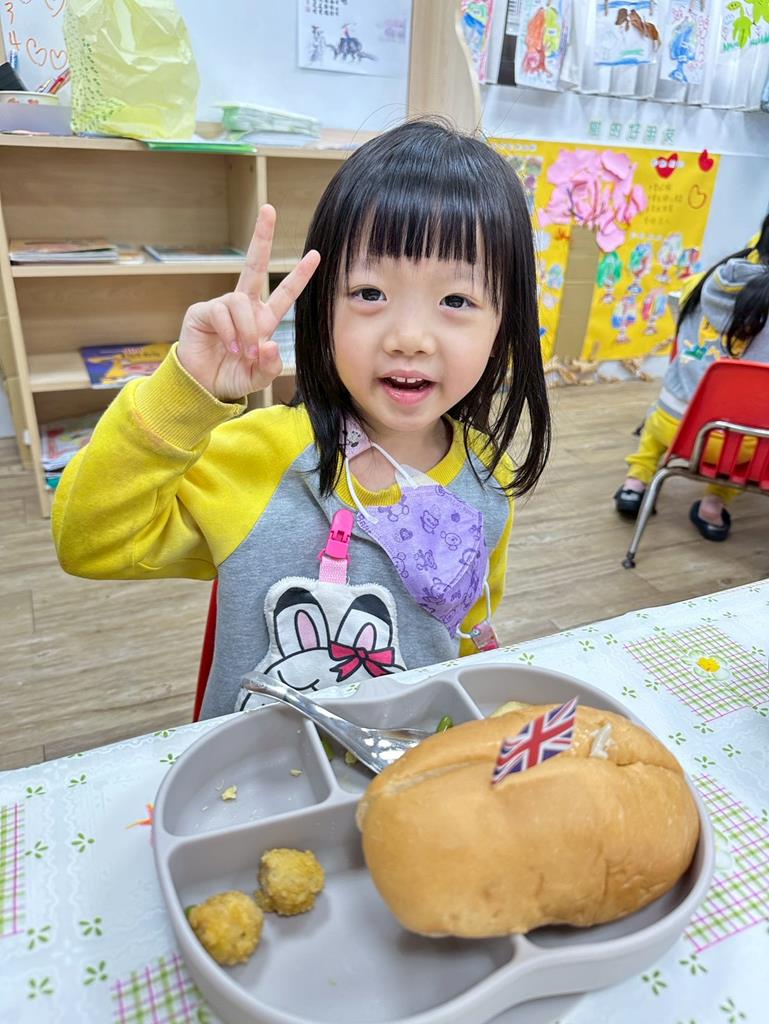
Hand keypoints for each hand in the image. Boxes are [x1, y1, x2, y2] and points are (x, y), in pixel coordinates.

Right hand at [177, 205, 319, 399]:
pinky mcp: (202, 312)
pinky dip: (229, 332)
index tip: (315, 255)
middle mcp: (243, 308)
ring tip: (242, 351)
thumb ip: (269, 365)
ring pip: (241, 302)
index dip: (299, 276)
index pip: (284, 294)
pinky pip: (220, 312)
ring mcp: (221, 307)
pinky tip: (228, 346)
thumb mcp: (258, 377)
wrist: (202, 388)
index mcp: (263, 320)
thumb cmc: (232, 378)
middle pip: (254, 266)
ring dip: (246, 329)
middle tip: (269, 209)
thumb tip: (267, 344)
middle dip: (261, 238)